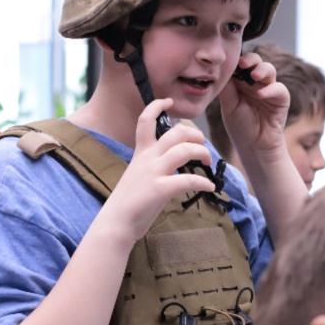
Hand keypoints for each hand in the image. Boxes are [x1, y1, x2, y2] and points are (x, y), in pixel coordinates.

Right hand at [99, 99, 214, 241]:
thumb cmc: (129, 202)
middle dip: (195, 134)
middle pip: (175, 133)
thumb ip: (153, 165)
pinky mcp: (159, 189)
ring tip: (208, 163)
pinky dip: (203, 182)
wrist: (116, 222)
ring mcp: (153, 173)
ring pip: (184, 150)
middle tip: (203, 145)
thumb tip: (174, 165)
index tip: (169, 101)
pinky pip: (188, 179)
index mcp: (141, 153)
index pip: (145, 121)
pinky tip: (209, 187)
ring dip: (202, 153)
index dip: (157, 106)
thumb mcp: (138, 175)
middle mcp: (147, 158)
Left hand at [219, 52, 290, 158]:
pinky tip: (261, 94)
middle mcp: (256, 83)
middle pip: (256, 62)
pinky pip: (279, 88)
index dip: (237, 60)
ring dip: (262, 70)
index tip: (231, 61)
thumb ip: (227, 88)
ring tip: (254, 75)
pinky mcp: (281, 99)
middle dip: (251, 60)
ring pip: (269, 70)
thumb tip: (221, 69)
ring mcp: (269, 89)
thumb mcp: (229, 106)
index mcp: (242, 82)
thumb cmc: (240, 127)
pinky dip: (270, 90)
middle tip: (243, 64)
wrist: (254, 146)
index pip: (241, 64)